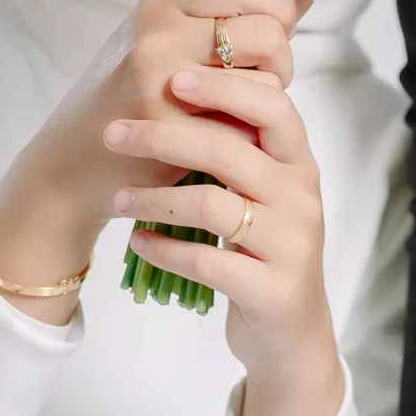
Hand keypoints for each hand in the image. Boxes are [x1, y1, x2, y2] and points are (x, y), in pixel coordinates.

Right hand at [0, 0, 308, 325]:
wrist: (72, 167)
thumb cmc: (128, 102)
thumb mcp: (169, 44)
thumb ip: (231, 17)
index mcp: (161, 7)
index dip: (277, 5)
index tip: (276, 30)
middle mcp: (159, 36)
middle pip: (267, 31)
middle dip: (281, 59)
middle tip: (260, 79)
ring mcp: (162, 84)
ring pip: (266, 81)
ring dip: (267, 101)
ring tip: (238, 111)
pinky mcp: (170, 133)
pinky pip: (246, 127)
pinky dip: (248, 137)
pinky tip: (225, 140)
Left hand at [107, 67, 344, 415]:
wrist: (292, 336)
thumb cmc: (267, 251)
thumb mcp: (266, 193)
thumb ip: (240, 149)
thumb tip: (180, 90)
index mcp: (299, 163)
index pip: (273, 106)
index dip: (224, 89)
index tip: (172, 79)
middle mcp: (301, 197)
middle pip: (231, 150)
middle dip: (165, 136)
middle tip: (114, 133)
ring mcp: (291, 245)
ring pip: (213, 205)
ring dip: (155, 198)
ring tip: (118, 199)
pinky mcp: (271, 290)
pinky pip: (207, 261)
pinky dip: (164, 248)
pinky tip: (138, 242)